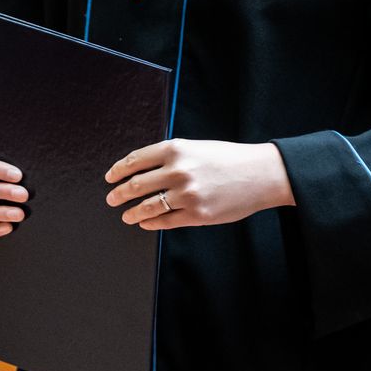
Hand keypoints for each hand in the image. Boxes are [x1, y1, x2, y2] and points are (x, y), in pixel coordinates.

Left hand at [105, 139, 293, 230]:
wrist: (260, 174)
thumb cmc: (228, 159)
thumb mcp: (196, 147)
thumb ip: (170, 157)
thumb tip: (142, 171)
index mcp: (175, 149)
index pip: (135, 160)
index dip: (118, 170)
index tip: (109, 177)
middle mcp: (177, 170)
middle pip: (136, 184)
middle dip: (119, 193)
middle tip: (111, 199)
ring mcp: (186, 194)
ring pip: (147, 206)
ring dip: (131, 212)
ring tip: (125, 215)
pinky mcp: (196, 214)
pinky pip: (165, 221)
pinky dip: (150, 222)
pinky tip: (145, 222)